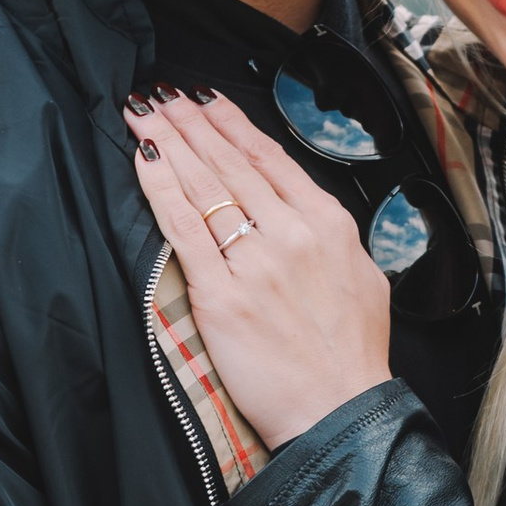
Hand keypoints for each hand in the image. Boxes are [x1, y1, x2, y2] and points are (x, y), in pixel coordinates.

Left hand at [126, 93, 394, 445]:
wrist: (339, 410)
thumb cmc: (352, 355)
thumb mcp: (362, 278)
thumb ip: (330, 239)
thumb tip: (305, 215)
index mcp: (329, 224)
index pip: (270, 158)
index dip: (231, 124)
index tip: (206, 101)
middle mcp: (292, 232)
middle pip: (229, 164)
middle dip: (190, 123)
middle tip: (160, 95)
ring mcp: (255, 261)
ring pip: (204, 186)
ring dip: (169, 143)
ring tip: (144, 115)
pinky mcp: (221, 294)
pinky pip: (183, 228)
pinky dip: (160, 189)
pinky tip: (143, 161)